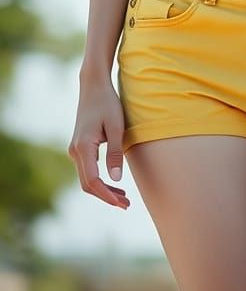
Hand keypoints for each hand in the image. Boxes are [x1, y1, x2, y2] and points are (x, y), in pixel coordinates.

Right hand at [68, 79, 130, 208]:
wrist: (93, 86)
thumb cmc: (108, 103)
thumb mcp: (117, 127)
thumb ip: (115, 154)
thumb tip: (116, 180)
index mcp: (83, 147)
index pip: (93, 181)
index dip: (107, 195)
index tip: (122, 203)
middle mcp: (75, 151)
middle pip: (88, 184)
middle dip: (106, 196)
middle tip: (126, 205)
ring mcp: (74, 149)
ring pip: (87, 178)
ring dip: (103, 190)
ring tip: (123, 198)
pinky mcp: (79, 147)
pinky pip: (87, 170)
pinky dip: (99, 180)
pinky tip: (114, 183)